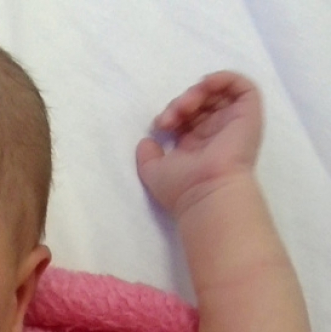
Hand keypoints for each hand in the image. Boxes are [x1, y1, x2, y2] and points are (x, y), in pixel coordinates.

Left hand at [136, 71, 262, 216]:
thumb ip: (146, 155)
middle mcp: (216, 133)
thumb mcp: (153, 171)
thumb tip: (145, 141)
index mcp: (196, 145)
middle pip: (199, 102)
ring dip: (197, 91)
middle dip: (180, 102)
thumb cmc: (182, 187)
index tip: (161, 125)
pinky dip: (223, 78)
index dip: (170, 113)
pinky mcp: (249, 115)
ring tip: (186, 105)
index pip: (185, 117)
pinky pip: (242, 86)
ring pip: (217, 93)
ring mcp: (232, 123)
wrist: (207, 191)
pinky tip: (205, 85)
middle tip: (172, 116)